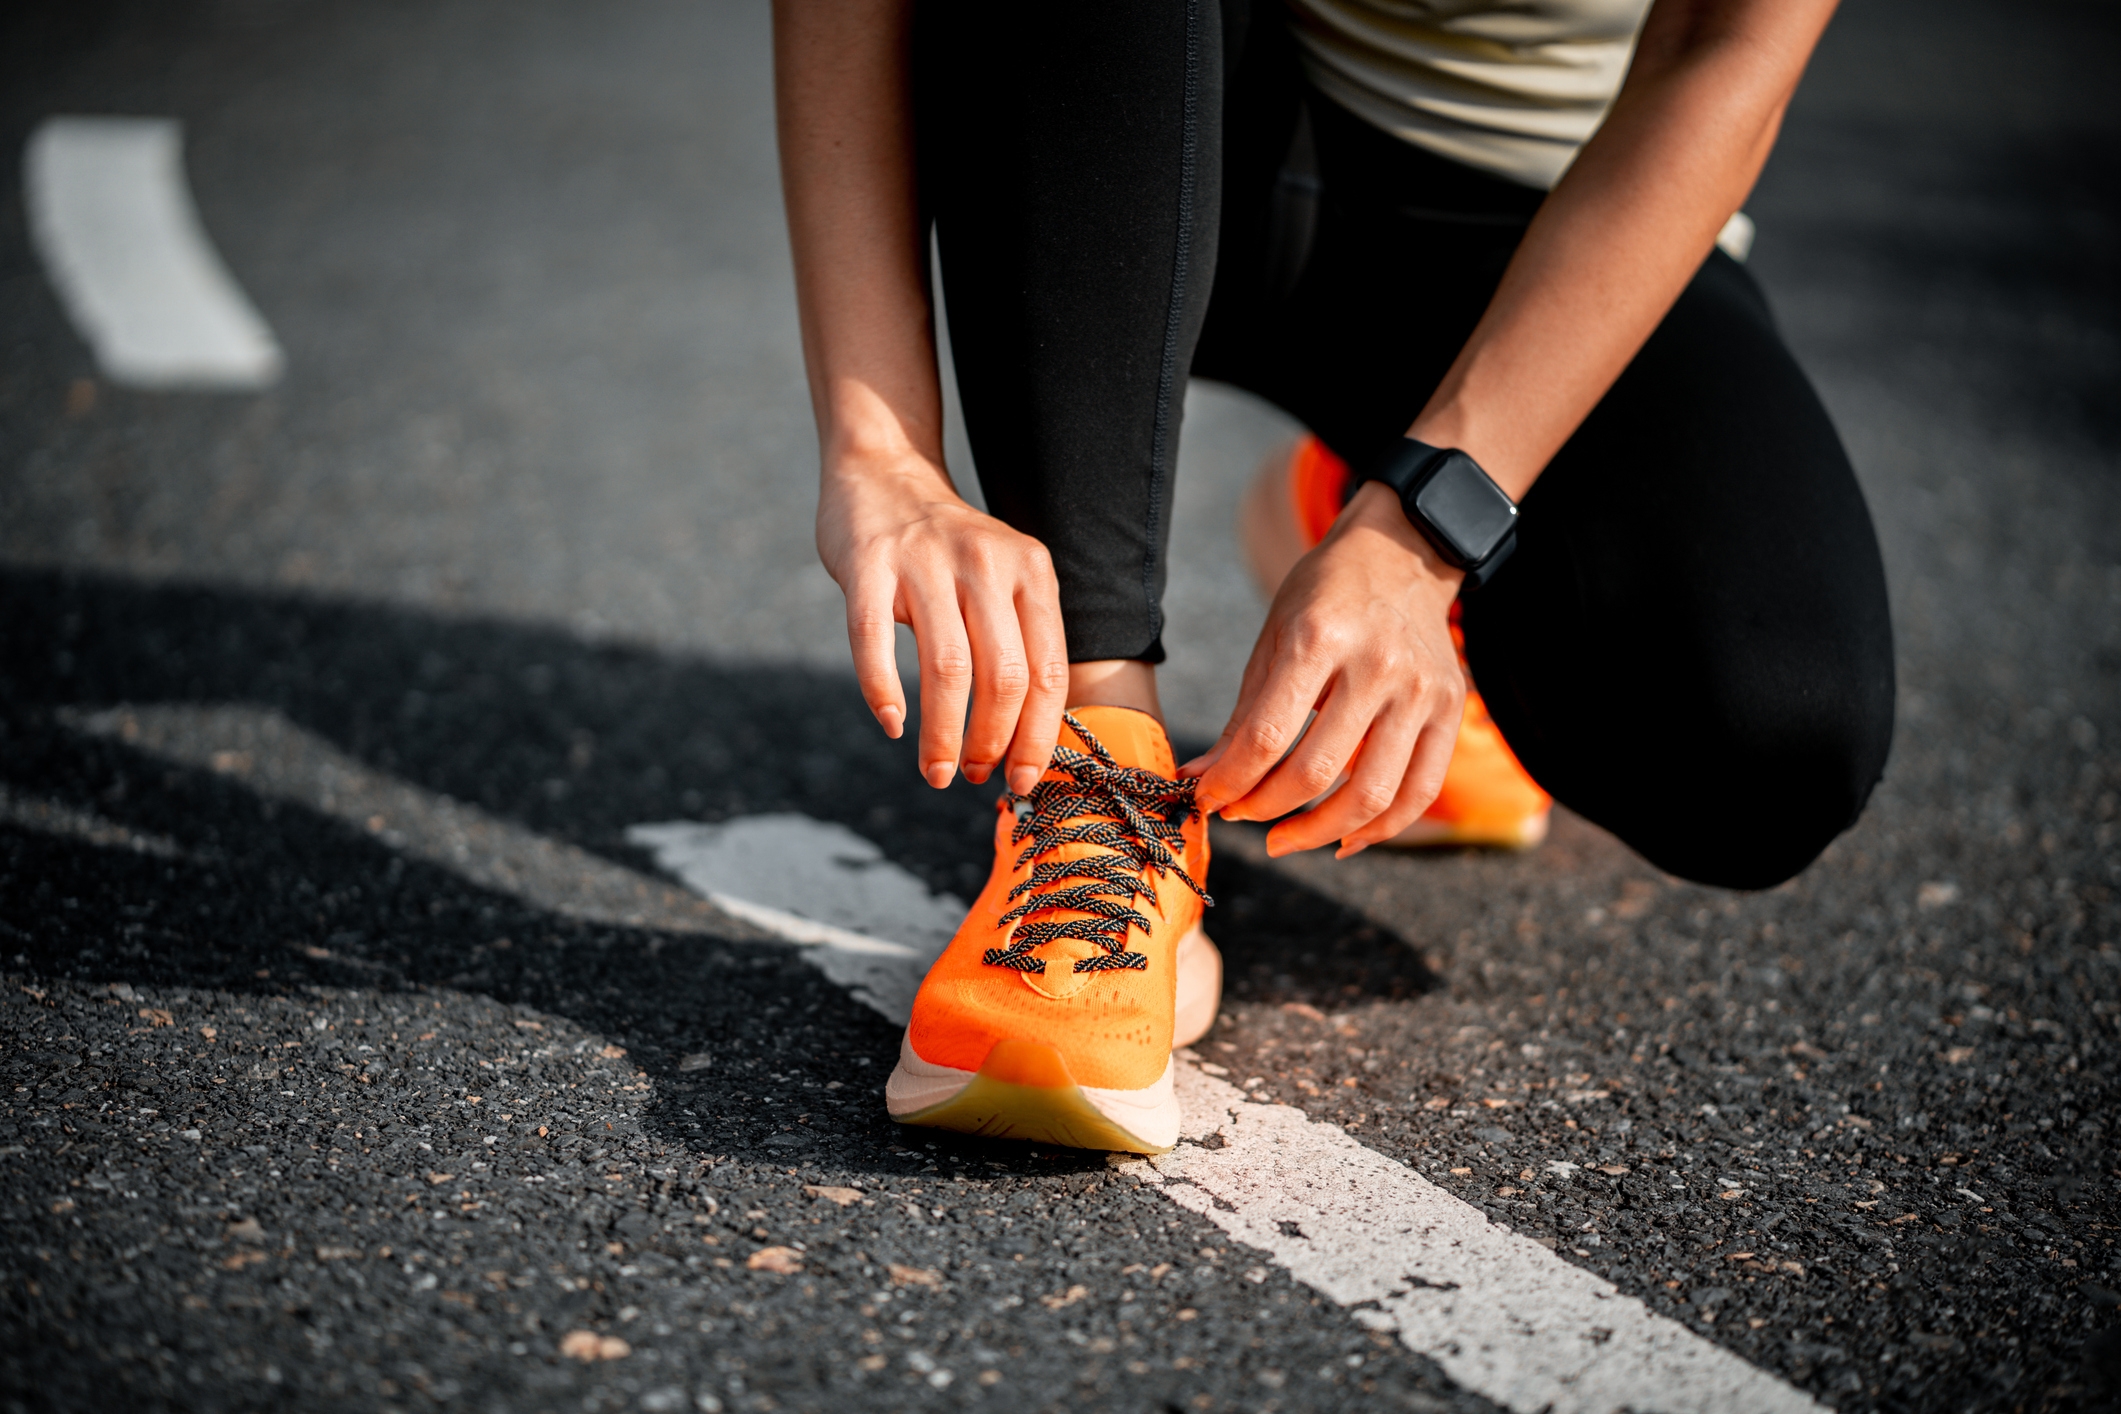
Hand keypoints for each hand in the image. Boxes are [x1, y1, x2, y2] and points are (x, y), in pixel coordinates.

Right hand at [816, 451, 1068, 794]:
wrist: (883, 475)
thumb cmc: (948, 553)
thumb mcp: (1004, 579)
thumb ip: (1020, 642)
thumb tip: (1026, 743)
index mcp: (1031, 572)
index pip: (1047, 672)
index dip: (1036, 736)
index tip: (1021, 779)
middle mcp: (985, 562)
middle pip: (1004, 676)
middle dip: (991, 742)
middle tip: (971, 775)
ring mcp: (925, 560)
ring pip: (947, 668)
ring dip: (942, 734)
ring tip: (935, 770)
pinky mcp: (870, 563)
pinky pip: (875, 639)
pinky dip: (882, 690)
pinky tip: (890, 723)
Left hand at [1182, 481, 1464, 856]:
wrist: (1403, 554)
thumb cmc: (1325, 597)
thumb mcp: (1273, 640)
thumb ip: (1242, 717)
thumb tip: (1201, 781)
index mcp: (1319, 639)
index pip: (1267, 736)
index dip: (1230, 782)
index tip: (1208, 799)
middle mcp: (1377, 665)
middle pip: (1316, 772)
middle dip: (1266, 809)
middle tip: (1241, 818)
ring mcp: (1420, 690)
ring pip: (1371, 795)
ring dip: (1320, 833)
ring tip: (1285, 839)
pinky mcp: (1450, 709)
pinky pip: (1420, 791)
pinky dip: (1381, 829)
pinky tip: (1344, 840)